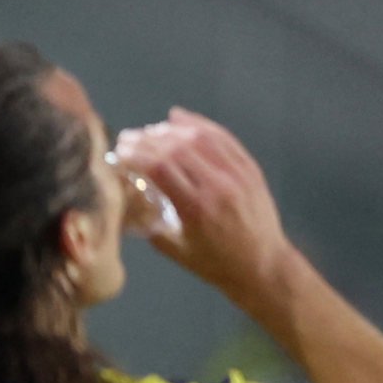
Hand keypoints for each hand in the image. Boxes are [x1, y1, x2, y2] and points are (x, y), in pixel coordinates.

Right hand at [112, 110, 295, 311]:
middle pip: (177, 149)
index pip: (160, 168)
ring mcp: (236, 173)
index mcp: (195, 208)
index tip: (119, 152)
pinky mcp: (248, 167)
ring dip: (170, 130)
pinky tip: (179, 118)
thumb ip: (151, 224)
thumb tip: (129, 199)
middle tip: (127, 138)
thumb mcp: (176, 251)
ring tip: (149, 131)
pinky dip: (199, 124)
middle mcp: (217, 185)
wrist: (262, 264)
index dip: (136, 155)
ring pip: (199, 138)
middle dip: (147, 139)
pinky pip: (222, 138)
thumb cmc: (215, 264)